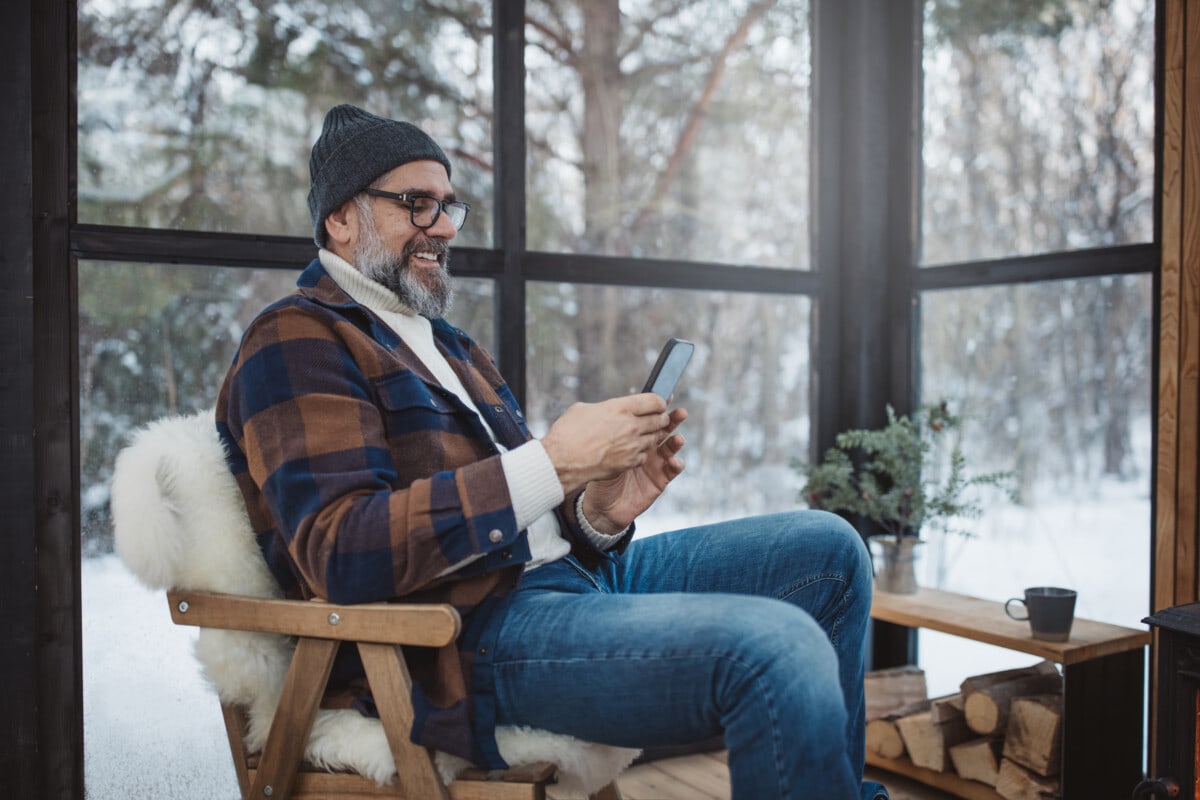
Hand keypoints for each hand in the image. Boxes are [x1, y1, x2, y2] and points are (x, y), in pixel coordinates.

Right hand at [541, 393, 673, 496]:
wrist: (561, 462)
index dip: (659, 401)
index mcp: (621, 408)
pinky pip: (644, 455)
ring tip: (646, 434)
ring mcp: (632, 446)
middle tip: (658, 418)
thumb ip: (606, 408)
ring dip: (653, 435)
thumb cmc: (567, 433)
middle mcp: (631, 426)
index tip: (657, 403)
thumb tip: (612, 409)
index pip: (655, 401)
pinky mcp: (628, 463)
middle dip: (660, 418)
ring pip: (656, 438)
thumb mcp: (584, 409)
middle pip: (660, 420)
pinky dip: (641, 453)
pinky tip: (633, 450)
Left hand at [581, 406, 687, 532]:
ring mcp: (655, 462)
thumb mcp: (600, 448)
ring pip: (671, 447)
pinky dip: (676, 464)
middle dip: (672, 420)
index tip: (666, 397)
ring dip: (677, 441)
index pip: (648, 417)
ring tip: (678, 438)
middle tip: (678, 413)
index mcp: (633, 435)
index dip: (658, 407)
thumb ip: (608, 431)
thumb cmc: (598, 473)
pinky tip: (673, 461)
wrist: (600, 504)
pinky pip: (672, 470)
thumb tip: (606, 410)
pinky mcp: (660, 479)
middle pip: (664, 428)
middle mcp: (647, 446)